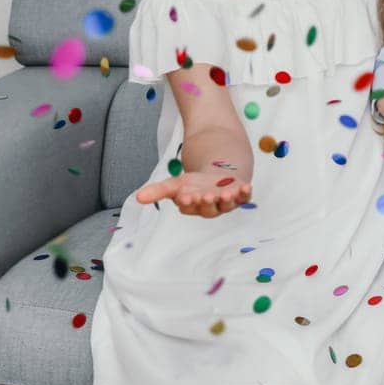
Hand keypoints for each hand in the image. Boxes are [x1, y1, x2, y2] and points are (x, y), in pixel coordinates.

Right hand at [136, 168, 251, 217]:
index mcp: (192, 207)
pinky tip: (245, 186)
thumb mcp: (175, 185)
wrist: (217, 176)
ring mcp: (226, 203)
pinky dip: (245, 192)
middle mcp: (210, 207)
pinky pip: (244, 197)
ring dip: (226, 200)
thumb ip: (158, 191)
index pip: (189, 206)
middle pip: (208, 208)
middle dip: (206, 202)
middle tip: (204, 196)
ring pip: (226, 204)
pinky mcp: (240, 196)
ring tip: (226, 193)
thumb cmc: (194, 185)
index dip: (187, 202)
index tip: (184, 197)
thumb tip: (138, 198)